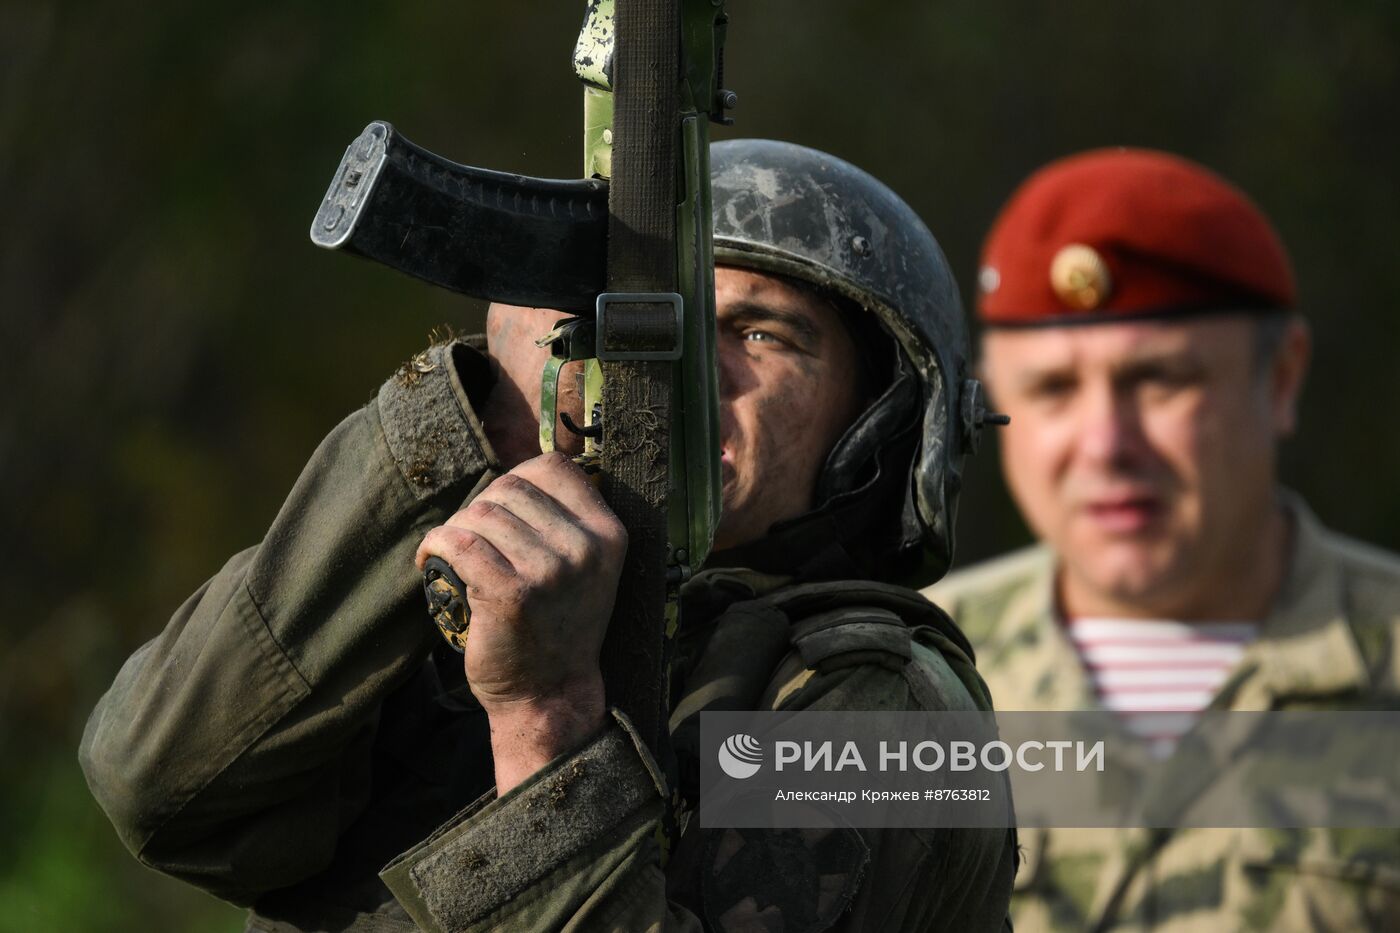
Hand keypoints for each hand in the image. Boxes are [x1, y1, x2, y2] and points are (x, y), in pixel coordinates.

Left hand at [416, 452, 625, 788]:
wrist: (550, 695)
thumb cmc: (560, 627)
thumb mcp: (586, 567)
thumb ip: (567, 521)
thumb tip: (519, 471)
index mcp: (609, 534)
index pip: (555, 467)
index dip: (518, 478)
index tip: (502, 507)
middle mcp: (585, 548)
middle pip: (510, 487)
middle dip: (480, 508)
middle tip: (471, 539)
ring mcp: (550, 571)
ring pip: (481, 513)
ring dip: (457, 530)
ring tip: (455, 555)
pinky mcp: (511, 593)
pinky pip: (459, 542)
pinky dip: (435, 546)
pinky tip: (430, 561)